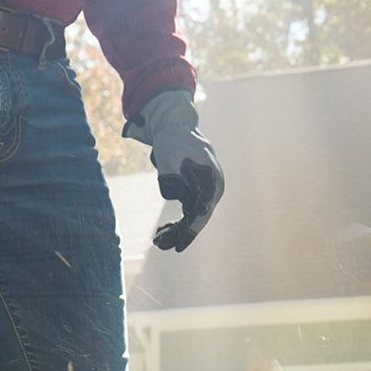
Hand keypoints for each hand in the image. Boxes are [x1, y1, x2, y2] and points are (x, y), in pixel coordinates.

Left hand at [127, 90, 223, 251]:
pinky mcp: (196, 191)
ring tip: (158, 241)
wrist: (175, 125)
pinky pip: (188, 211)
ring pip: (192, 217)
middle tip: (160, 245)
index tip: (179, 245)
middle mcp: (212, 189)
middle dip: (180, 234)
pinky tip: (162, 230)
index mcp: (212, 181)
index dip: (190, 231)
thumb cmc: (174, 139)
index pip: (203, 212)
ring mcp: (205, 190)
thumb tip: (174, 194)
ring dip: (177, 230)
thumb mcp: (170, 155)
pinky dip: (176, 221)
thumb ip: (171, 175)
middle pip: (198, 218)